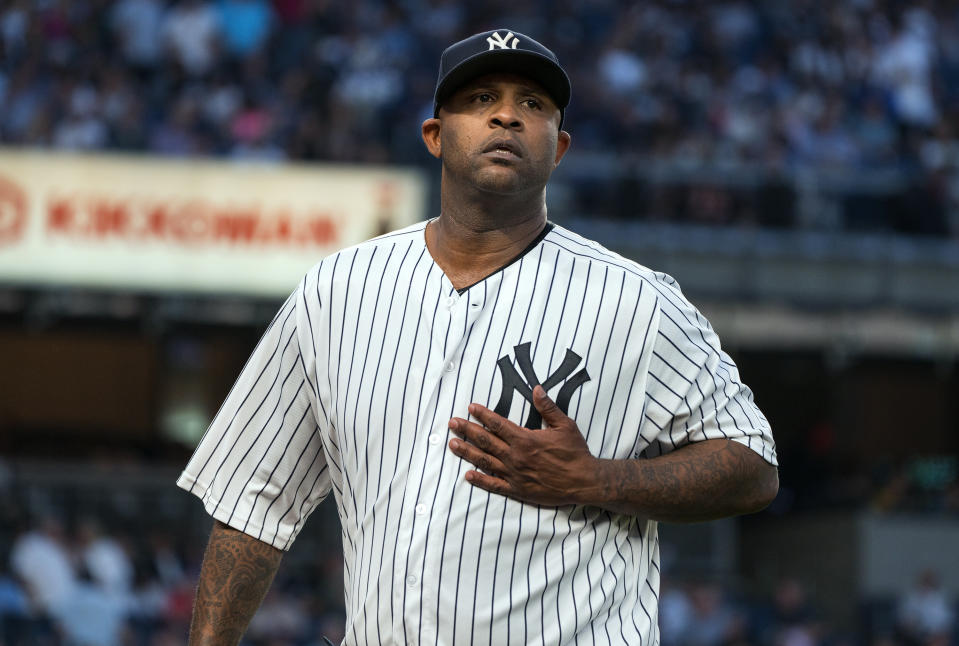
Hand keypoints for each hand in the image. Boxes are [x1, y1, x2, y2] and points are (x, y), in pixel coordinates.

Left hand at [447, 385, 598, 505]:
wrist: (584, 481)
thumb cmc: (576, 452)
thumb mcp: (565, 425)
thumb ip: (548, 407)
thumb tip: (536, 388)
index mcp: (525, 439)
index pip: (497, 424)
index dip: (482, 415)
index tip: (470, 408)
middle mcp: (516, 457)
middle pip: (485, 441)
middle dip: (467, 430)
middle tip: (452, 423)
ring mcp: (515, 475)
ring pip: (485, 462)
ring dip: (467, 452)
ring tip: (452, 444)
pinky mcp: (517, 490)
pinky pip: (494, 485)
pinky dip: (480, 480)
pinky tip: (468, 475)